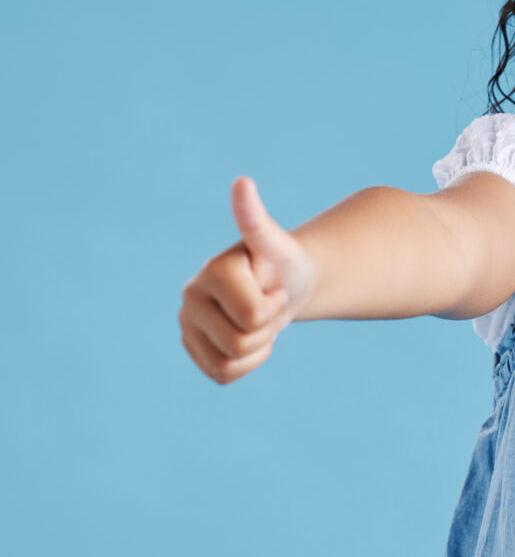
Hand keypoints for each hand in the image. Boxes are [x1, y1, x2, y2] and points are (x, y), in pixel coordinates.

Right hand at [179, 176, 317, 383]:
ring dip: (256, 348)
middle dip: (266, 329)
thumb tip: (242, 182)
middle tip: (267, 305)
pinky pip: (222, 374)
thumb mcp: (280, 245)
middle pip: (239, 341)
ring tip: (258, 321)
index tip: (272, 287)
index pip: (252, 315)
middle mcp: (190, 296)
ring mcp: (187, 323)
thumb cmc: (286, 264)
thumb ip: (257, 220)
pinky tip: (249, 339)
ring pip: (228, 362)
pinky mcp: (192, 347)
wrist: (287, 286)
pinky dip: (246, 363)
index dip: (273, 306)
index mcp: (211, 271)